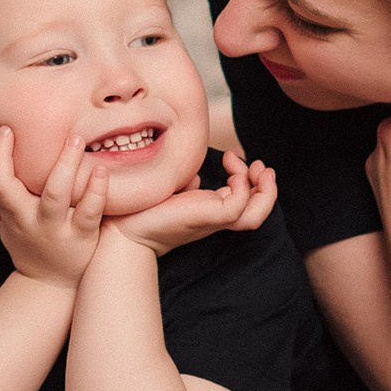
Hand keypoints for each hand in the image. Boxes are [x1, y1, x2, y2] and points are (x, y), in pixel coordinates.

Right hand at [0, 127, 106, 287]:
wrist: (52, 286)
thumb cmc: (30, 241)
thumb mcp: (7, 222)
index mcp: (8, 212)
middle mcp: (26, 219)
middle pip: (5, 187)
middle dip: (2, 156)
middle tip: (9, 129)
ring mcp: (54, 229)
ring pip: (54, 195)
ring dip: (64, 165)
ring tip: (74, 139)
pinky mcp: (82, 236)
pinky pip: (88, 212)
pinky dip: (96, 191)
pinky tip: (100, 170)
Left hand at [105, 152, 276, 256]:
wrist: (123, 231)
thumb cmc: (141, 211)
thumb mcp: (171, 193)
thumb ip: (187, 185)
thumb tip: (196, 177)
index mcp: (209, 212)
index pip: (244, 203)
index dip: (250, 182)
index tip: (234, 159)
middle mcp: (214, 218)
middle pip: (257, 213)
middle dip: (267, 188)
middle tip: (260, 166)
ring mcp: (211, 220)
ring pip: (254, 215)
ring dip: (265, 191)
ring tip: (258, 168)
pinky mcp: (205, 218)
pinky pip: (237, 207)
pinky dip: (242, 189)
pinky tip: (232, 174)